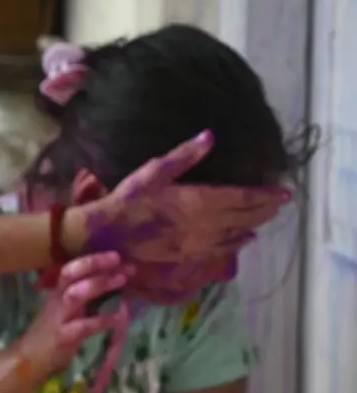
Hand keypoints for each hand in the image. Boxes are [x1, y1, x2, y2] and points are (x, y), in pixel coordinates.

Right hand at [16, 252, 129, 376]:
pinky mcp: (63, 336)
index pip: (72, 269)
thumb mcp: (65, 311)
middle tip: (118, 259)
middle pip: (71, 274)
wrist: (29, 360)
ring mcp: (59, 317)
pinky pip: (84, 326)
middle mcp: (57, 300)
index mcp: (58, 293)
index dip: (92, 260)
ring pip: (76, 294)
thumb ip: (83, 299)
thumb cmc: (51, 335)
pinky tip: (117, 317)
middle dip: (94, 264)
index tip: (115, 255)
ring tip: (121, 280)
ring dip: (99, 284)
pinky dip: (102, 320)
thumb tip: (112, 284)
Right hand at [72, 130, 289, 264]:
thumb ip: (184, 156)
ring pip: (237, 233)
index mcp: (198, 200)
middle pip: (245, 216)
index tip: (283, 191)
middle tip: (280, 203)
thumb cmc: (129, 199)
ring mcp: (199, 242)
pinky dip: (238, 243)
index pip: (242, 197)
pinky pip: (222, 250)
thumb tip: (209, 136)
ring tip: (268, 217)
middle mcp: (205, 223)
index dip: (265, 195)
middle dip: (265, 209)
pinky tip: (245, 239)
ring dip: (255, 225)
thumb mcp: (154, 171)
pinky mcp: (189, 255)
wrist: (109, 234)